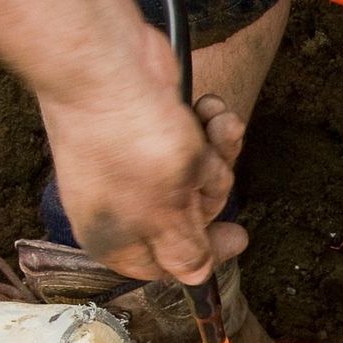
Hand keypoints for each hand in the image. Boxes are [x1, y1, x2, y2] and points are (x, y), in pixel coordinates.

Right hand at [38, 22, 247, 283]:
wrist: (105, 65)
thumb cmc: (129, 147)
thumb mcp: (167, 216)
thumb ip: (185, 252)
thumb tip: (195, 277)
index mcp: (116, 239)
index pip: (168, 265)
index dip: (205, 254)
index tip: (237, 236)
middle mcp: (124, 205)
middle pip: (192, 215)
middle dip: (211, 187)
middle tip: (204, 168)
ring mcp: (136, 163)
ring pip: (200, 171)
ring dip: (217, 150)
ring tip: (213, 127)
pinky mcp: (151, 127)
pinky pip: (196, 136)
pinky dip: (208, 122)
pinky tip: (208, 107)